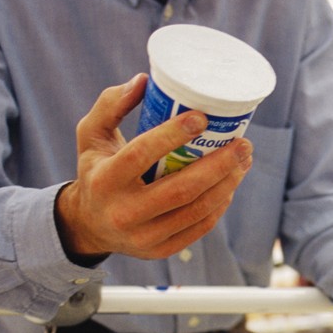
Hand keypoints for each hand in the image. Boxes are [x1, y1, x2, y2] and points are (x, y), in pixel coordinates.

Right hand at [54, 73, 253, 262]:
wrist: (88, 225)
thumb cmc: (96, 169)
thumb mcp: (91, 134)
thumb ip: (111, 104)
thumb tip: (144, 81)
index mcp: (104, 180)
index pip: (141, 154)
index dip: (172, 135)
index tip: (202, 117)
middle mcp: (123, 213)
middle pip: (181, 188)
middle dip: (219, 165)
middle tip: (242, 143)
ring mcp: (143, 237)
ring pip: (196, 210)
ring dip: (227, 184)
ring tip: (244, 161)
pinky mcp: (159, 250)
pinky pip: (198, 228)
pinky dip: (219, 205)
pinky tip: (230, 184)